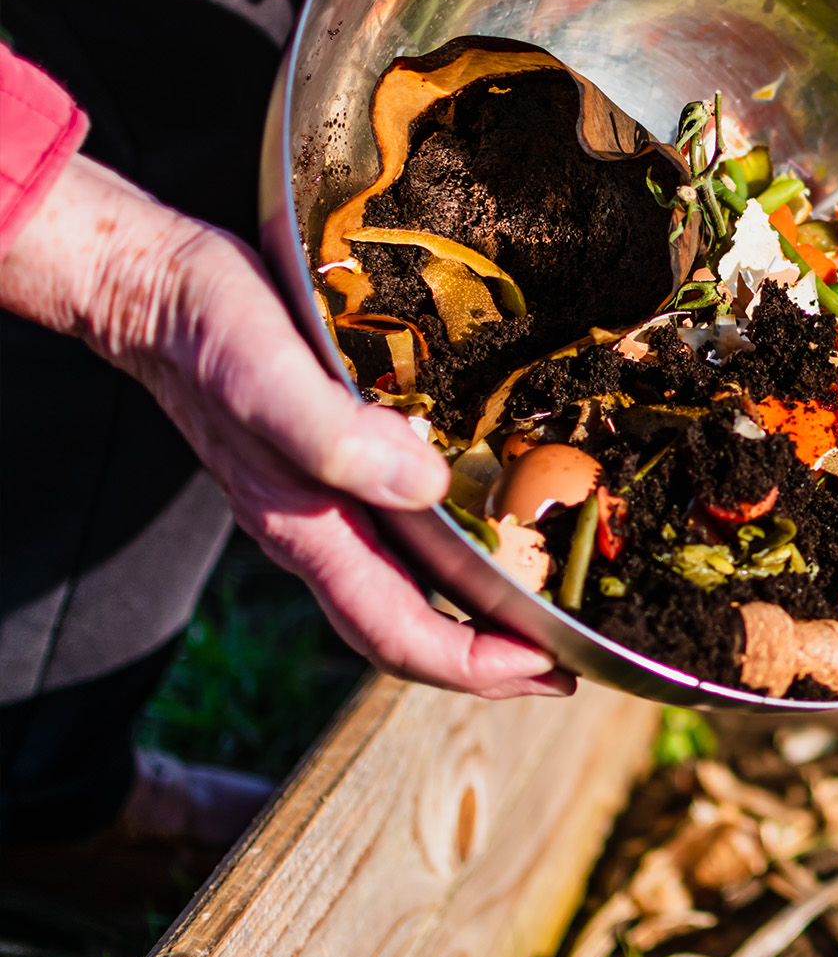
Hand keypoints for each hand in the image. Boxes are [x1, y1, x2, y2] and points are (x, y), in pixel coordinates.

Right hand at [0, 155, 571, 699]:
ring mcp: (321, 501)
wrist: (152, 285)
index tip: (552, 671)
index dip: (476, 666)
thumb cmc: (206, 326)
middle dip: (489, 658)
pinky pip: (398, 532)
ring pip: (405, 586)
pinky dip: (451, 549)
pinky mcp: (330, 463)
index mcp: (308, 529)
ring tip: (543, 605)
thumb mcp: (268, 373)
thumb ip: (333, 435)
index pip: (398, 633)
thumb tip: (425, 484)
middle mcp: (317, 530)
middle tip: (566, 662)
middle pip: (408, 628)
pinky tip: (490, 520)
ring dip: (475, 610)